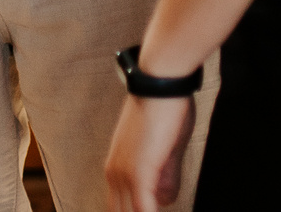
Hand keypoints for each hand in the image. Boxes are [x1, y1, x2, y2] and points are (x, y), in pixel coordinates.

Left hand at [105, 92, 195, 211]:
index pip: (118, 206)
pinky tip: (161, 211)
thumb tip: (164, 197)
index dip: (133, 211)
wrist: (159, 83)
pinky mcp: (139, 174)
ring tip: (162, 207)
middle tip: (154, 207)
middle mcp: (115, 173)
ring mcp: (124, 175)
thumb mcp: (164, 147)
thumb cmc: (165, 108)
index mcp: (116, 166)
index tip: (147, 208)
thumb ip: (164, 173)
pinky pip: (143, 209)